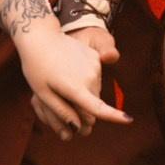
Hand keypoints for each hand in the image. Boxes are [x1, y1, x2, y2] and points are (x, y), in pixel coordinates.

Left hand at [17, 21, 129, 140]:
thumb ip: (62, 112)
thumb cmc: (36, 68)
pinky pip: (94, 78)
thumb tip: (78, 127)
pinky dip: (84, 80)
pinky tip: (69, 71)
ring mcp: (94, 65)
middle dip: (81, 109)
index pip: (96, 106)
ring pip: (94, 91)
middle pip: (92, 104)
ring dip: (83, 94)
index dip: (113, 115)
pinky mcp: (95, 57)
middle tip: (60, 98)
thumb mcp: (43, 94)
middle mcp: (89, 76)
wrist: (41, 37)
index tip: (128, 119)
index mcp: (74, 87)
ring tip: (62, 81)